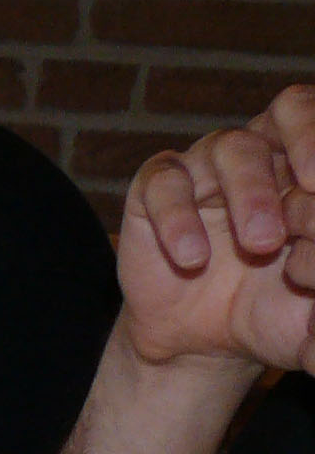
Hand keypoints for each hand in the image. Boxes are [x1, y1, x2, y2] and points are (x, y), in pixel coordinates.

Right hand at [117, 86, 314, 375]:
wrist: (199, 343)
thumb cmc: (269, 314)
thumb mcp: (314, 319)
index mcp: (311, 173)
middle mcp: (268, 158)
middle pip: (292, 110)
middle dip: (309, 137)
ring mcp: (210, 172)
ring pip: (232, 146)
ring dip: (250, 191)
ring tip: (260, 244)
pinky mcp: (156, 192)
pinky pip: (164, 182)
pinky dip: (178, 217)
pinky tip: (193, 258)